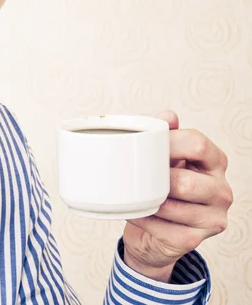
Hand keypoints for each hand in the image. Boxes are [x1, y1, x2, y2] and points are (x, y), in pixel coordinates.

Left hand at [122, 110, 232, 281]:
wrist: (154, 224)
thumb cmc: (160, 181)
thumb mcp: (162, 152)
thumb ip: (164, 131)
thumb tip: (168, 115)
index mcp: (215, 160)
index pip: (196, 143)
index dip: (167, 142)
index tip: (145, 144)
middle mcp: (221, 190)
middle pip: (185, 181)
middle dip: (155, 178)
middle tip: (137, 174)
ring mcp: (213, 218)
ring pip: (172, 206)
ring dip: (146, 200)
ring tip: (134, 193)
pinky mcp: (195, 240)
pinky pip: (163, 229)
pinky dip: (144, 219)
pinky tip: (137, 211)